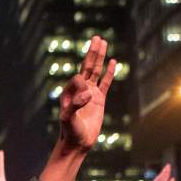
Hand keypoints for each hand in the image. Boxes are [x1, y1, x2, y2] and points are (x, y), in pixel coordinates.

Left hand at [57, 36, 116, 153]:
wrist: (78, 143)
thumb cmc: (70, 131)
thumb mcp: (68, 119)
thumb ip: (75, 105)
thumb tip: (87, 94)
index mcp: (68, 91)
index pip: (78, 78)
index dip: (83, 85)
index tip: (85, 99)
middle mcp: (78, 90)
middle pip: (87, 66)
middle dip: (92, 52)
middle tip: (96, 37)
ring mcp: (89, 93)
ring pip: (96, 71)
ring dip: (99, 57)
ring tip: (102, 42)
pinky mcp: (99, 100)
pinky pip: (105, 83)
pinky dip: (109, 72)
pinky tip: (112, 61)